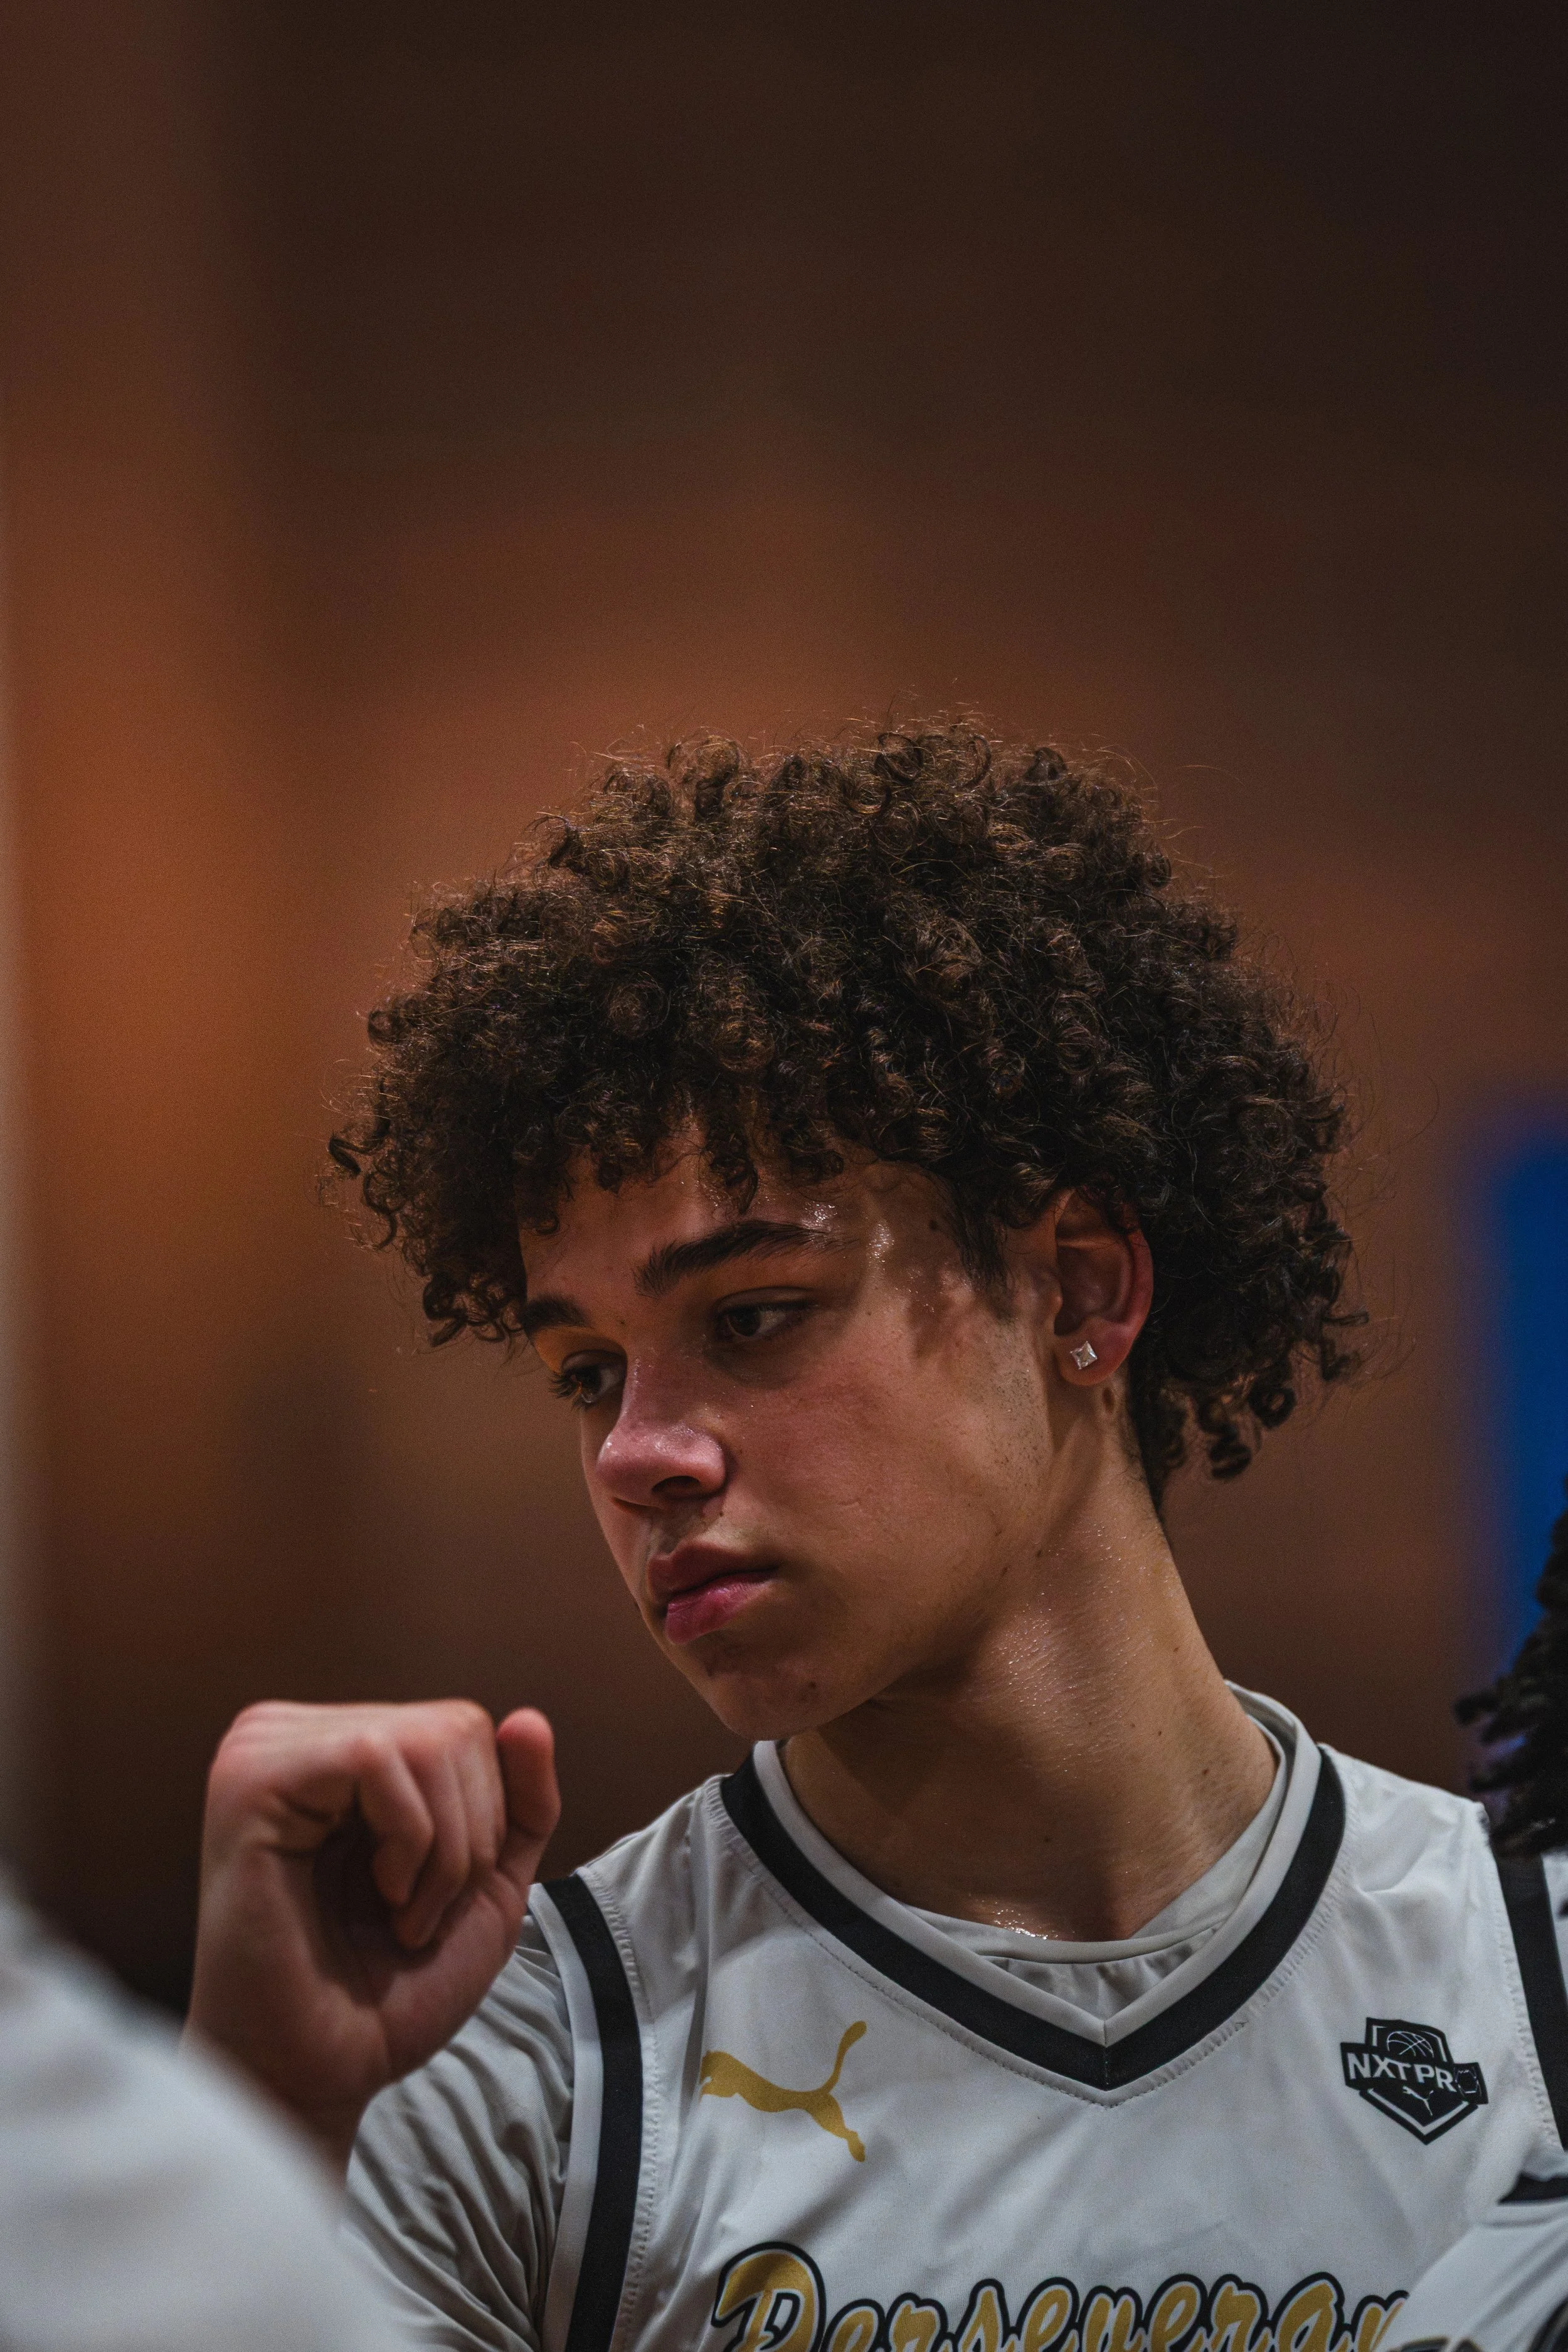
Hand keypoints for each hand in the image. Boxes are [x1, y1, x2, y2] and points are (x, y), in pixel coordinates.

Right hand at [187, 1699, 559, 2166]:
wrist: (322, 2074)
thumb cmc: (390, 1988)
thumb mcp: (487, 1882)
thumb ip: (519, 1799)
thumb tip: (528, 1718)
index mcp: (336, 1746)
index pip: (464, 1728)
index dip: (484, 1822)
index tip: (432, 1901)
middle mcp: (292, 1734)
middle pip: (453, 1728)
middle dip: (467, 1839)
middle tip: (413, 1915)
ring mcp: (262, 1750)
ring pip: (424, 1741)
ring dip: (441, 1852)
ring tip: (397, 1913)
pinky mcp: (249, 1780)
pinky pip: (376, 1757)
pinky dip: (408, 1841)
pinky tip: (377, 1895)